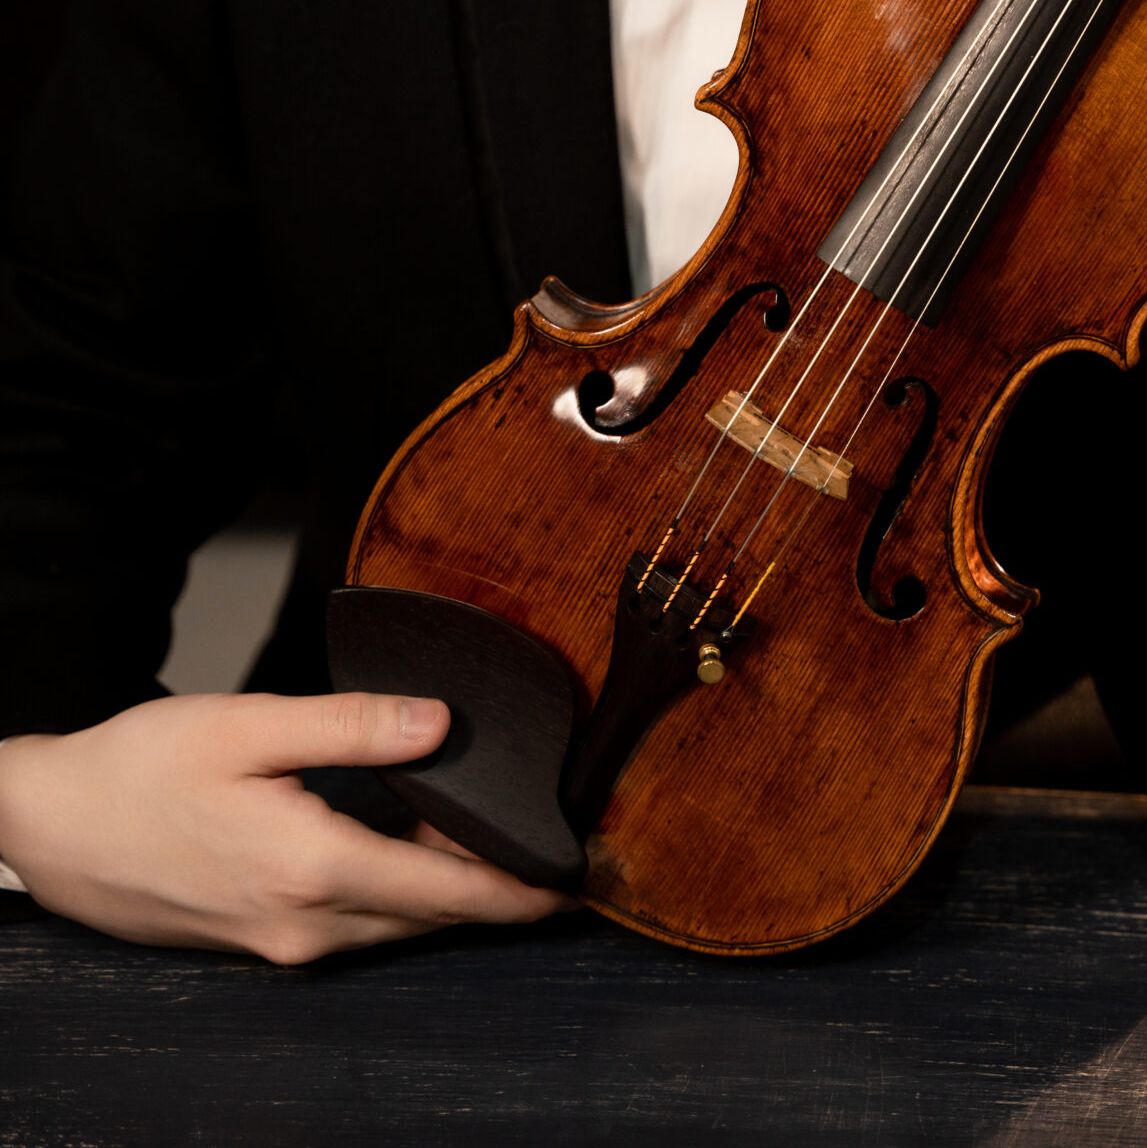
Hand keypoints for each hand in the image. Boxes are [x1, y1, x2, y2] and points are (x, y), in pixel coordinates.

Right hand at [0, 691, 572, 962]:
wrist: (52, 825)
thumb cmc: (139, 770)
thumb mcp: (249, 725)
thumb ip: (353, 726)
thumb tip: (440, 725)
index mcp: (311, 868)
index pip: (446, 894)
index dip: (518, 890)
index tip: (574, 883)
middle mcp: (304, 924)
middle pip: (428, 917)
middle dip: (494, 890)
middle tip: (550, 854)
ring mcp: (280, 941)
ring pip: (391, 924)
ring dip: (443, 890)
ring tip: (489, 840)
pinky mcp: (260, 939)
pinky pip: (352, 923)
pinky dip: (393, 892)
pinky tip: (407, 847)